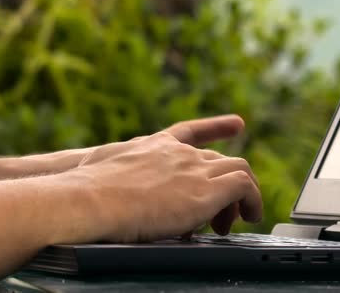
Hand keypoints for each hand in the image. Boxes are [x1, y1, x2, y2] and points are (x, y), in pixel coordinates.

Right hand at [62, 129, 261, 242]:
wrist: (89, 199)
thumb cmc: (86, 189)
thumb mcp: (98, 168)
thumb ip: (112, 170)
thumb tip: (101, 178)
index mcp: (154, 147)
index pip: (190, 132)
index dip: (215, 128)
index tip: (236, 124)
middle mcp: (179, 153)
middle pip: (218, 160)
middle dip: (224, 184)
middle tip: (221, 214)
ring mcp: (194, 169)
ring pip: (239, 169)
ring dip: (245, 194)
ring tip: (247, 215)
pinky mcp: (207, 190)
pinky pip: (245, 186)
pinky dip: (254, 200)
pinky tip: (252, 215)